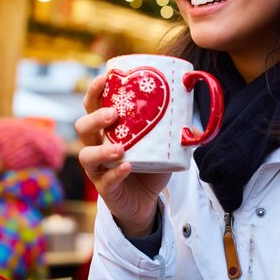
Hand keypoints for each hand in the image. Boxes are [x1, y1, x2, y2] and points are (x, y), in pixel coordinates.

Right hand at [76, 75, 170, 236]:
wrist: (146, 200)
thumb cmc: (149, 165)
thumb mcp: (161, 144)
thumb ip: (174, 130)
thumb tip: (197, 121)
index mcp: (106, 128)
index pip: (92, 106)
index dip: (94, 92)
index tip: (104, 79)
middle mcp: (96, 145)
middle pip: (82, 127)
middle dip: (95, 118)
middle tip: (114, 114)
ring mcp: (98, 168)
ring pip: (86, 155)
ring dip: (102, 150)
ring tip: (120, 147)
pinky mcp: (105, 188)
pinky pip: (105, 180)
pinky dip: (116, 173)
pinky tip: (128, 166)